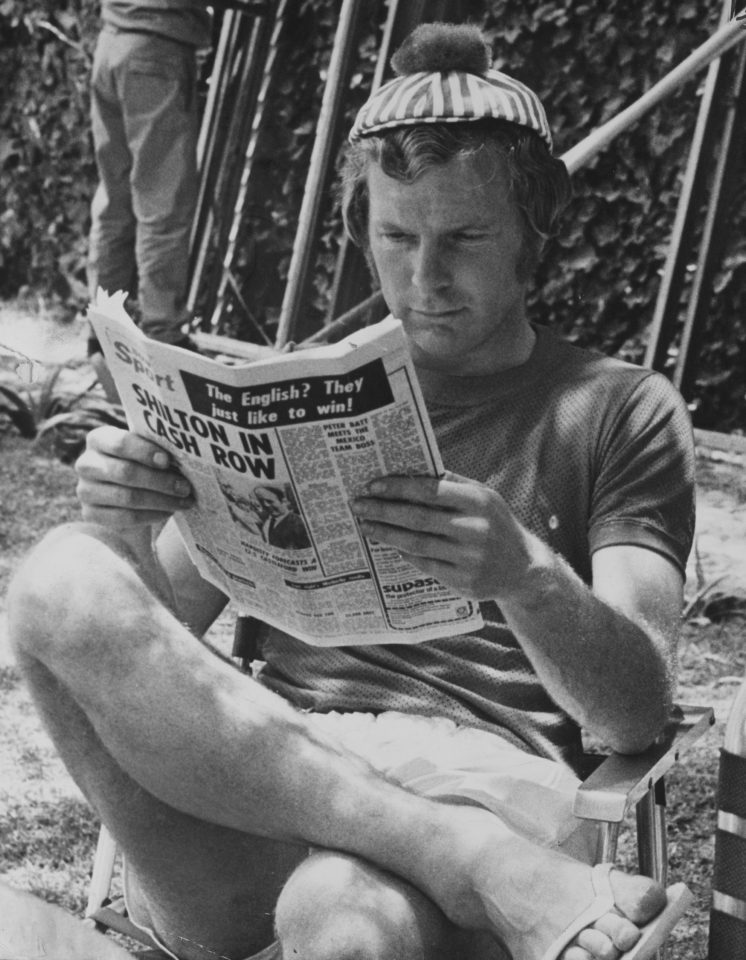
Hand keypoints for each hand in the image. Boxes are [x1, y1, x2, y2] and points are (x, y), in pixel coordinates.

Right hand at [75, 427, 192, 528]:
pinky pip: (125, 517)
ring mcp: (85, 490)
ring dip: (161, 500)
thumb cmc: (140, 467)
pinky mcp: (90, 514)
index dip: (145, 451)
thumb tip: (184, 455)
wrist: (125, 500)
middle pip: (126, 472)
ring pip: (127, 497)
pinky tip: (168, 512)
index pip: (120, 443)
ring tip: (183, 501)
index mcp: (99, 439)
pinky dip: (152, 515)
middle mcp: (87, 463)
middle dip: (160, 480)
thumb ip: (156, 451)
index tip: (168, 460)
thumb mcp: (144, 454)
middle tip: (185, 487)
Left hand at [351, 471, 533, 599]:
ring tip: (366, 526)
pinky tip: (390, 544)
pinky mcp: (463, 581)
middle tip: (358, 506)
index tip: (372, 485)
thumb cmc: (496, 524)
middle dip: (383, 511)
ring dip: (386, 534)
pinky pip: (425, 564)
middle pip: (417, 518)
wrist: (523, 569)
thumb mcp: (484, 497)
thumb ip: (452, 483)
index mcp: (478, 501)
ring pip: (417, 543)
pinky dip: (405, 553)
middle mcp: (475, 529)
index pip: (430, 490)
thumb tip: (410, 470)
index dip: (398, 487)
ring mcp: (469, 558)